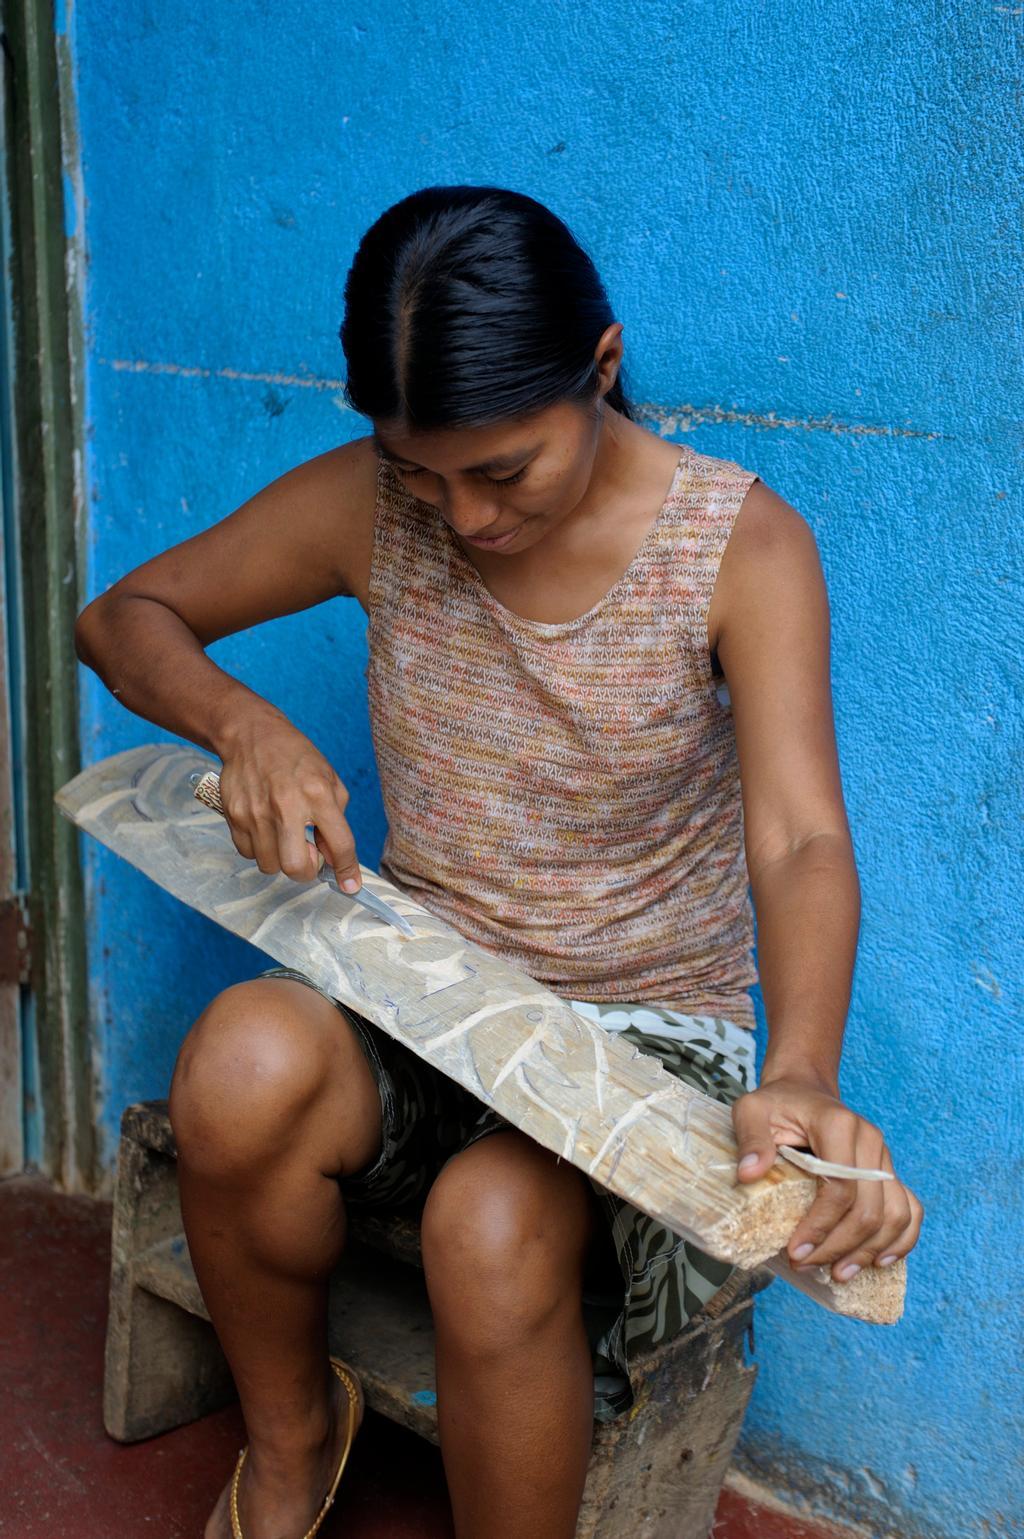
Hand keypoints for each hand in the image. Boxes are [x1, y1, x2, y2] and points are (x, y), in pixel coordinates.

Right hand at [216, 714, 362, 891]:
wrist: (251, 735)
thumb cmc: (295, 758)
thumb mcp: (329, 779)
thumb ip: (336, 819)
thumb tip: (335, 858)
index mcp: (318, 794)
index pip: (339, 844)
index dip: (348, 871)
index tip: (350, 886)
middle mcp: (287, 805)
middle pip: (296, 867)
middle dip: (306, 871)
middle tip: (308, 855)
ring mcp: (257, 812)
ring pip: (270, 866)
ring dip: (281, 859)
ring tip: (284, 837)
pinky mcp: (235, 815)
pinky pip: (248, 854)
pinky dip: (260, 849)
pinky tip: (266, 829)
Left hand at [731, 1076, 922, 1282]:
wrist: (804, 1091)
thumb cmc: (777, 1105)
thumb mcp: (752, 1111)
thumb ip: (751, 1138)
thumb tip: (749, 1174)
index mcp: (839, 1125)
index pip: (840, 1188)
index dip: (820, 1226)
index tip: (795, 1251)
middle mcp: (870, 1141)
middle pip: (869, 1209)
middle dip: (839, 1246)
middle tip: (805, 1266)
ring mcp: (884, 1159)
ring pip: (895, 1215)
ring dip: (869, 1252)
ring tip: (838, 1274)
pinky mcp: (889, 1173)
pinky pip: (911, 1209)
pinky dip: (901, 1240)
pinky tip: (880, 1262)